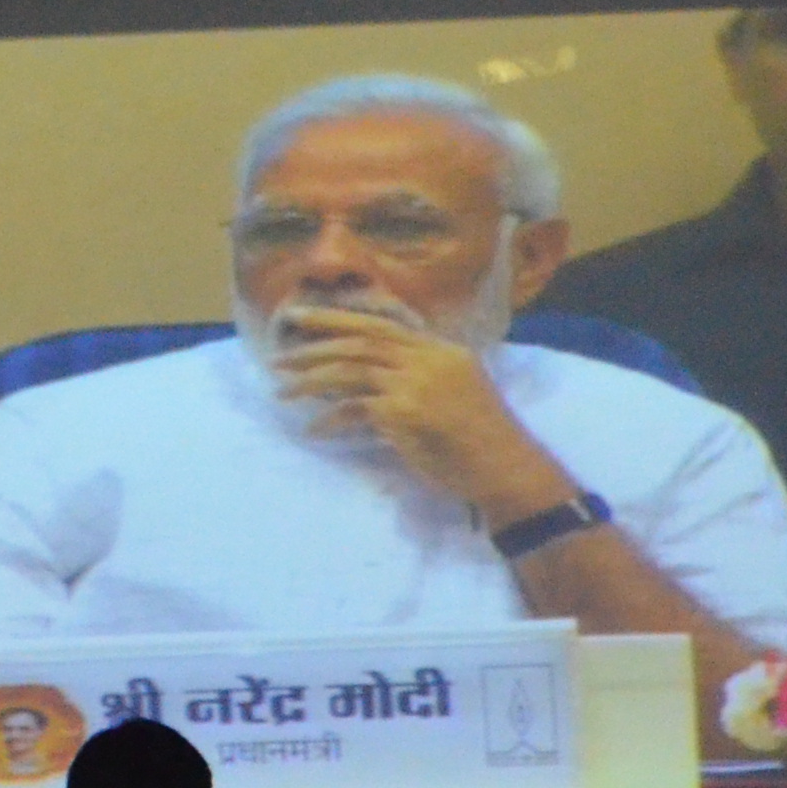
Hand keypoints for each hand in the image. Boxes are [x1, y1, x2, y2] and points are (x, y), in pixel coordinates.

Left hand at [263, 298, 570, 525]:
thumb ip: (421, 378)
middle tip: (280, 349)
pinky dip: (329, 419)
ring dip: (311, 379)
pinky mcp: (403, 411)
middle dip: (315, 341)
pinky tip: (314, 430)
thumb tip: (375, 384)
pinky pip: (353, 408)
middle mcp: (428, 358)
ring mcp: (415, 382)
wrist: (505, 468)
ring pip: (350, 368)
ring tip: (283, 390)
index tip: (306, 319)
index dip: (339, 319)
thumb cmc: (483, 441)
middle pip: (361, 339)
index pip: (382, 325)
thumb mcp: (456, 393)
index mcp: (442, 350)